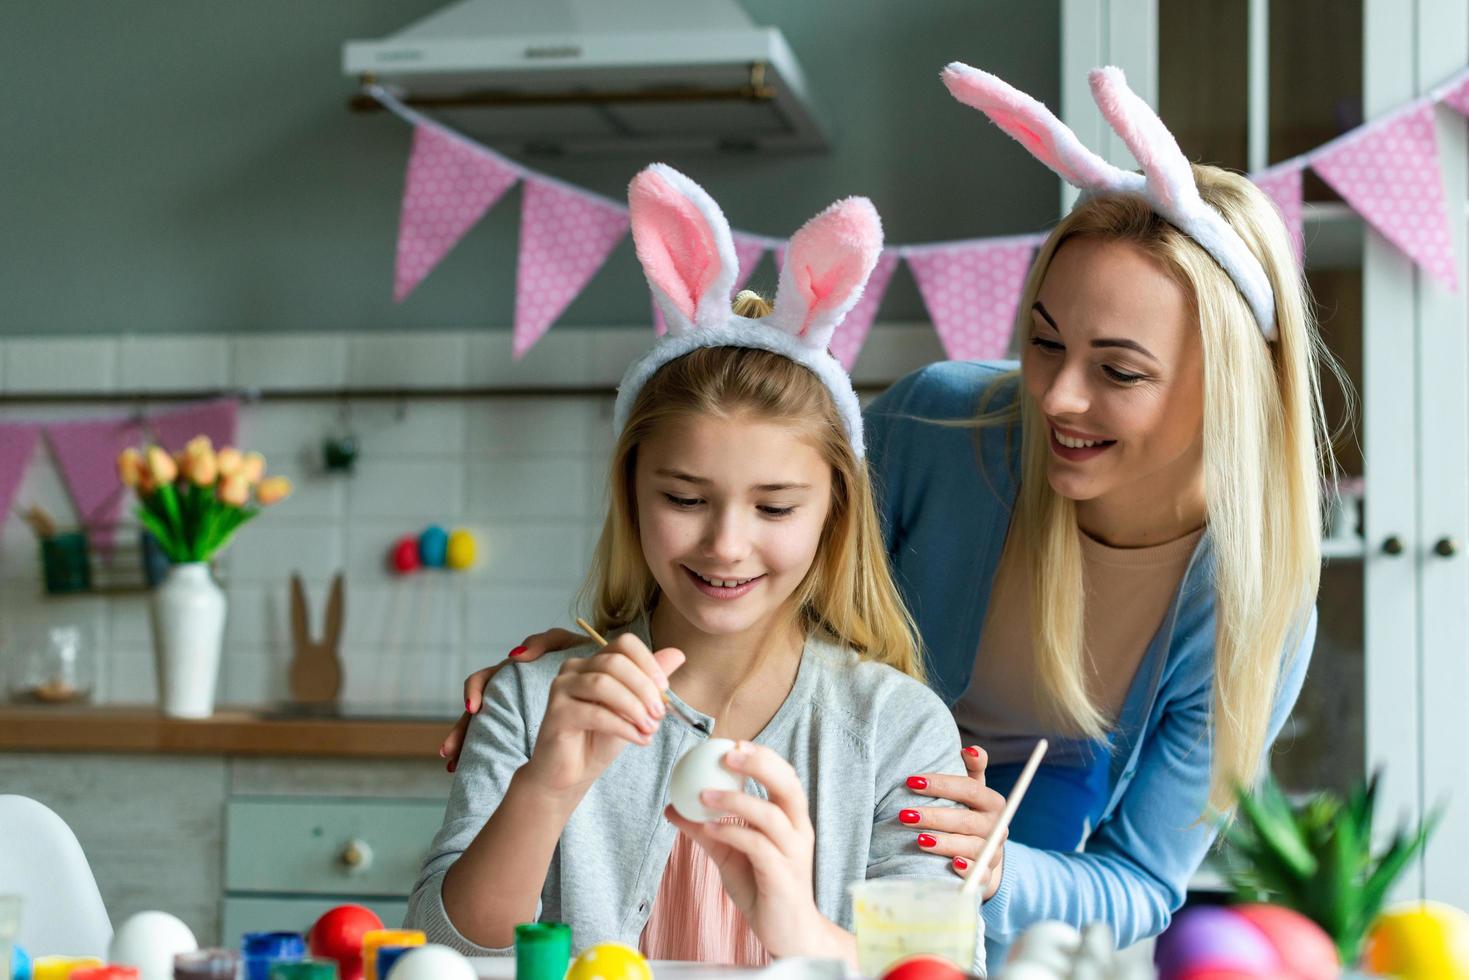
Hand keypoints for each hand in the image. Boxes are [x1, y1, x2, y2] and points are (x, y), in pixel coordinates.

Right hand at [438, 627, 585, 769]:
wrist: (600, 681)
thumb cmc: (579, 658)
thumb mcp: (563, 644)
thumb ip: (543, 641)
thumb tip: (516, 653)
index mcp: (512, 674)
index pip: (484, 680)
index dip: (474, 691)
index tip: (473, 707)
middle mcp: (505, 693)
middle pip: (474, 713)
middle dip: (461, 730)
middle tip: (450, 750)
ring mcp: (509, 709)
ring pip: (480, 729)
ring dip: (464, 745)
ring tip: (452, 762)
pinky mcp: (517, 726)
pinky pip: (494, 741)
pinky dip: (477, 752)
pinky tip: (462, 767)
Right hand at [517, 632, 684, 799]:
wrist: (572, 772)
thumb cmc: (599, 739)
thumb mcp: (633, 708)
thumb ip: (649, 682)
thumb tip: (677, 654)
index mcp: (593, 662)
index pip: (623, 644)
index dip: (648, 661)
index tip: (665, 687)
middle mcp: (574, 669)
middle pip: (614, 662)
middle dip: (643, 687)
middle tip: (660, 713)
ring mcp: (561, 688)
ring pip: (602, 684)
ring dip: (634, 707)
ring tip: (649, 728)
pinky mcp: (556, 713)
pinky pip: (595, 713)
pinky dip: (623, 726)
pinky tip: (639, 739)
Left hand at [665, 742, 845, 960]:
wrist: (789, 934)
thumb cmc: (764, 889)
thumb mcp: (729, 854)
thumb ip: (706, 830)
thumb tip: (673, 807)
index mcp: (792, 820)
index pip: (785, 777)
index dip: (763, 756)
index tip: (734, 743)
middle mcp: (799, 831)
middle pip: (788, 786)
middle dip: (760, 764)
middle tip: (728, 754)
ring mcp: (794, 853)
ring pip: (771, 814)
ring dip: (736, 799)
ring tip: (703, 795)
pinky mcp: (784, 876)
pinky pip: (759, 846)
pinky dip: (732, 832)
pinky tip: (709, 827)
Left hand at [904, 745, 1007, 898]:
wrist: (983, 855)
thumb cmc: (970, 814)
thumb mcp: (973, 790)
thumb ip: (973, 768)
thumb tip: (970, 750)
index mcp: (993, 803)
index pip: (969, 789)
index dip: (941, 784)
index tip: (911, 781)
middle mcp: (996, 828)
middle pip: (966, 820)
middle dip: (934, 817)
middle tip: (904, 815)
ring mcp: (992, 854)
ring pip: (971, 847)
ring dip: (945, 843)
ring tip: (919, 840)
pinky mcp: (987, 876)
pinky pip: (979, 875)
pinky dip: (966, 870)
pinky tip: (951, 865)